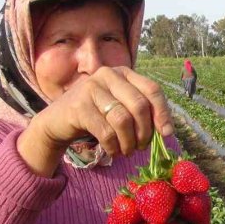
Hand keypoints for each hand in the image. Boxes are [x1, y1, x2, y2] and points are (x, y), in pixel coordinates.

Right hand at [19, 67, 173, 175]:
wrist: (58, 121)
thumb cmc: (96, 115)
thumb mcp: (121, 107)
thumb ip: (141, 111)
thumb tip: (166, 130)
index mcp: (124, 73)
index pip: (152, 90)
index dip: (162, 113)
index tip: (167, 134)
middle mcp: (108, 75)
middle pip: (139, 106)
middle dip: (145, 132)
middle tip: (142, 147)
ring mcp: (91, 88)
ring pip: (123, 120)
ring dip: (129, 142)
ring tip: (127, 150)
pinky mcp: (79, 106)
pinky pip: (106, 132)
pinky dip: (114, 146)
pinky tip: (113, 150)